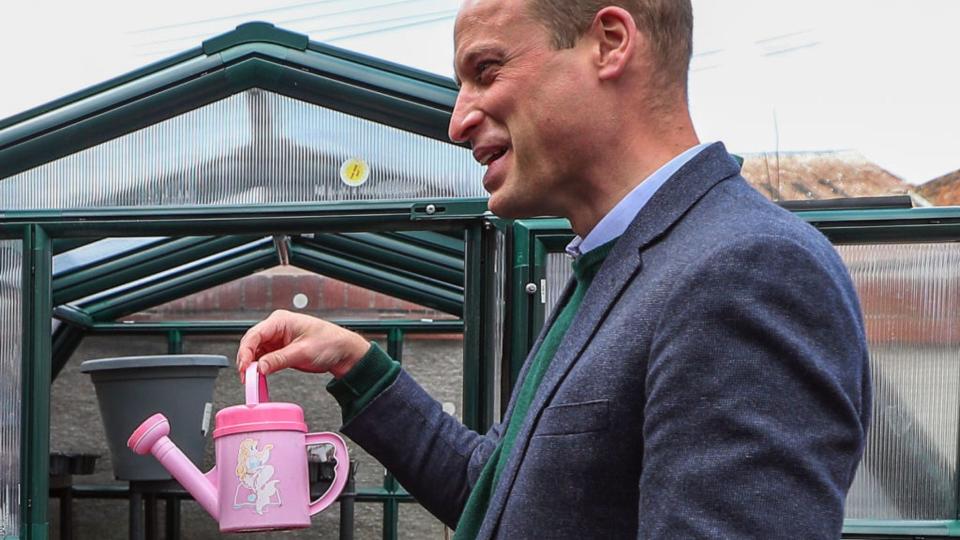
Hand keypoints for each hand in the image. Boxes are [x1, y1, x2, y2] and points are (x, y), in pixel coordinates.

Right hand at [236, 310, 369, 380]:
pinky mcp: (280, 349)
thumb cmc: (329, 343)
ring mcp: (277, 338)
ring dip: (251, 365)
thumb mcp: (303, 352)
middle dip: (246, 360)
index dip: (245, 352)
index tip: (244, 368)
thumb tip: (259, 368)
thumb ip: (279, 359)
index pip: (255, 334)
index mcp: (281, 320)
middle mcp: (277, 328)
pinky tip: (259, 376)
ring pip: (255, 351)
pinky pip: (263, 357)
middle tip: (246, 377)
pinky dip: (259, 367)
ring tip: (251, 379)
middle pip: (251, 343)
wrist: (343, 351)